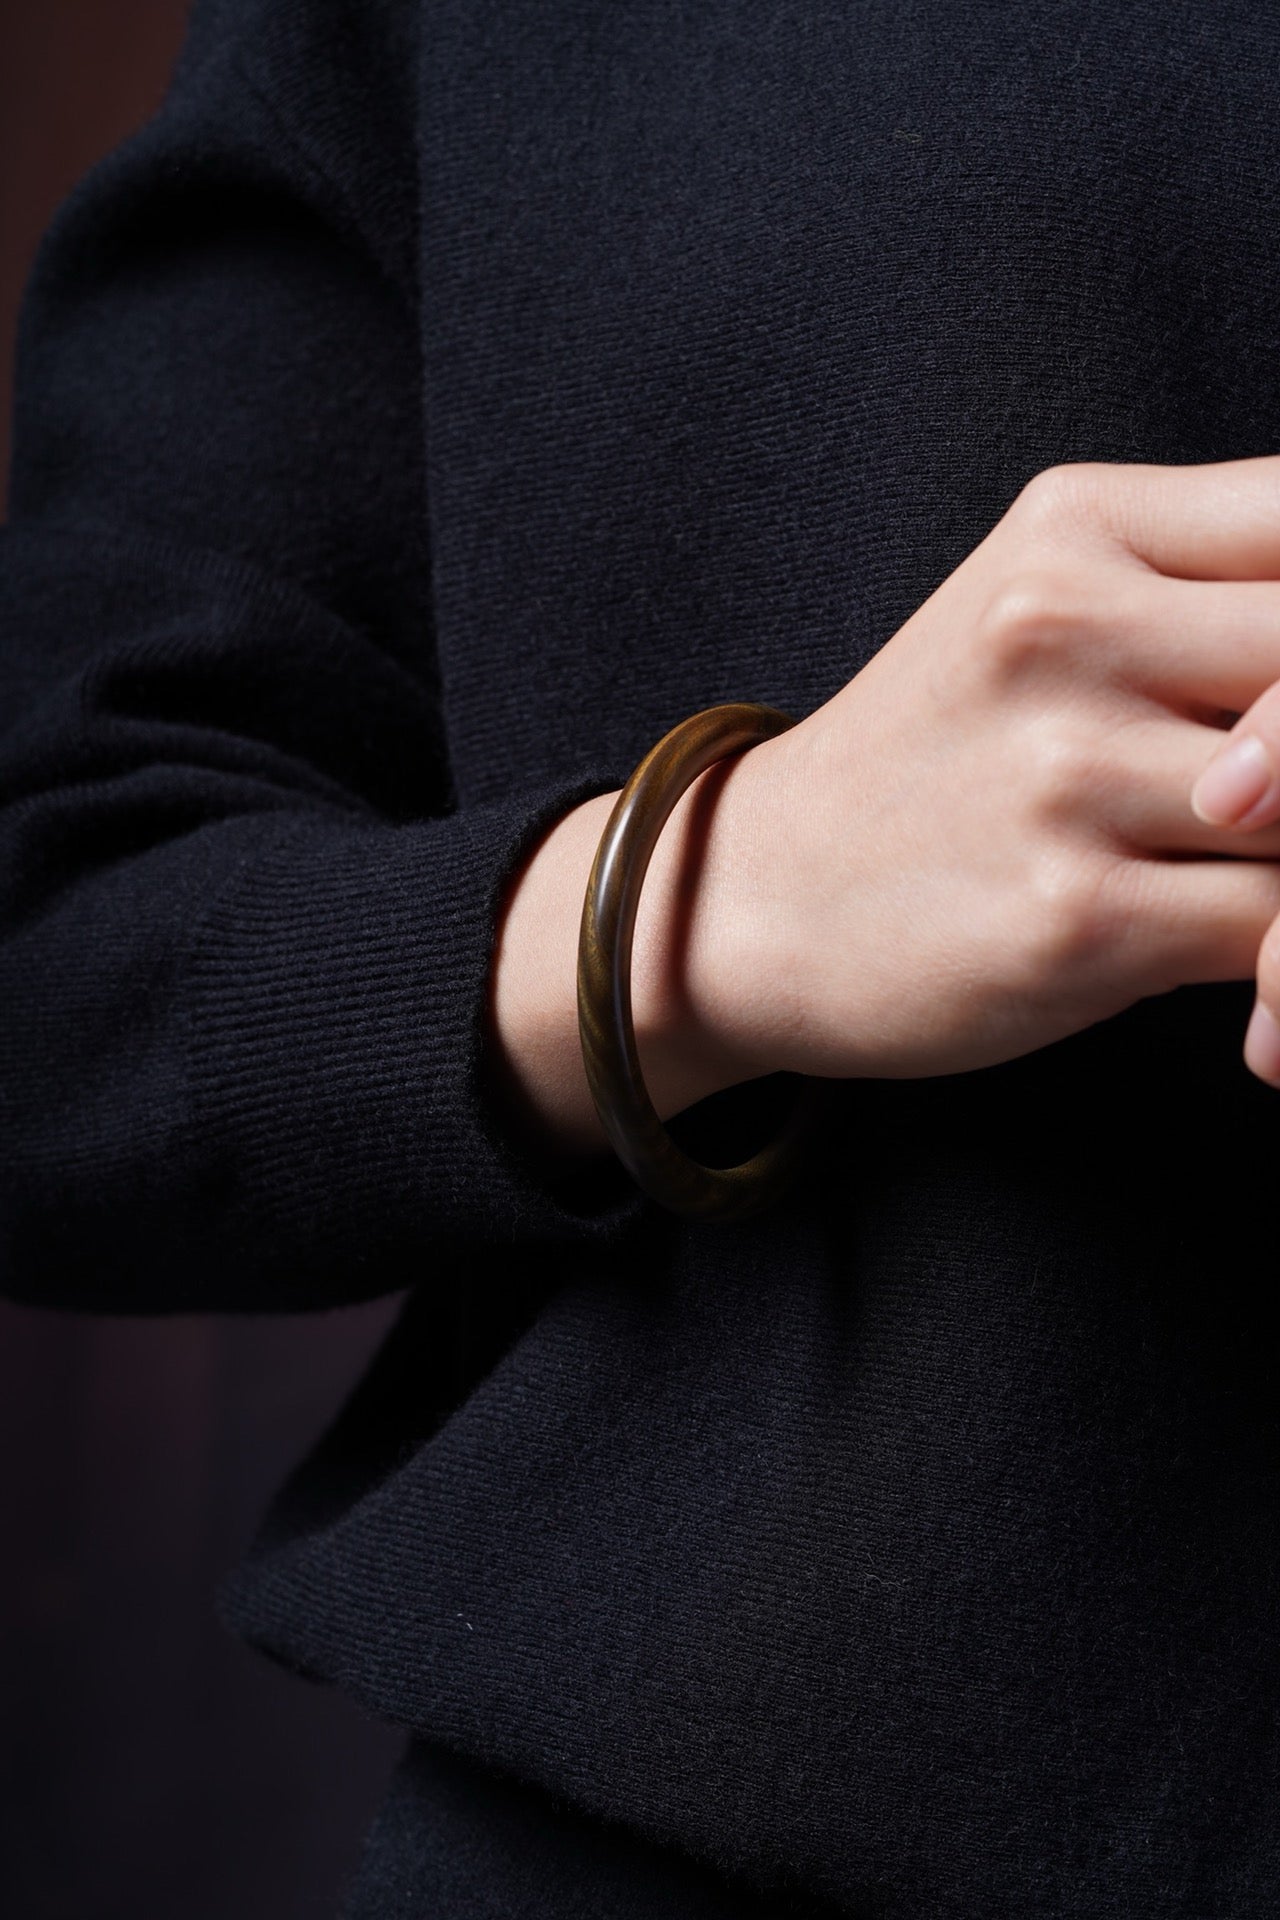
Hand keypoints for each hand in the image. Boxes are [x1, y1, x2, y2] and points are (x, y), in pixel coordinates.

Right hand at [676, 455, 1279, 1091]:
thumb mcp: (1039, 614)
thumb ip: (1206, 594)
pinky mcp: (1077, 919)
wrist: (755, 901)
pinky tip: (1255, 1001)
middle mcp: (1068, 629)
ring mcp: (1069, 774)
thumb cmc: (930, 762)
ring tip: (1256, 895)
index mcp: (1077, 530)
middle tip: (1277, 814)